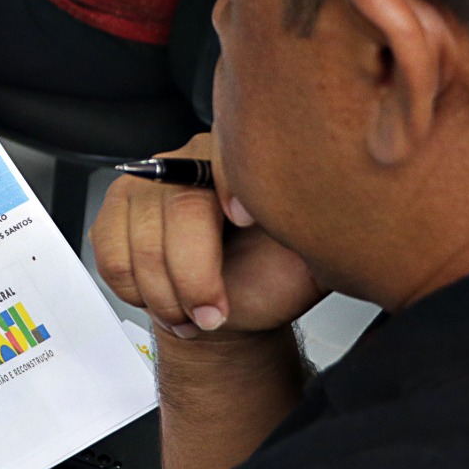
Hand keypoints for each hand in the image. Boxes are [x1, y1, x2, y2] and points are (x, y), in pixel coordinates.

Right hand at [91, 131, 325, 339]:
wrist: (228, 309)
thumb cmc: (269, 280)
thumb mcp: (311, 254)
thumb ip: (321, 230)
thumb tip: (355, 215)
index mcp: (238, 160)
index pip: (228, 153)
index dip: (232, 183)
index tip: (245, 220)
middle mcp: (188, 161)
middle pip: (180, 208)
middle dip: (196, 276)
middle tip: (214, 315)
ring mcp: (144, 185)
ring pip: (141, 243)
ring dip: (166, 296)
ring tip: (193, 315)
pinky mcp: (113, 214)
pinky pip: (112, 257)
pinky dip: (136, 292)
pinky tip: (165, 300)